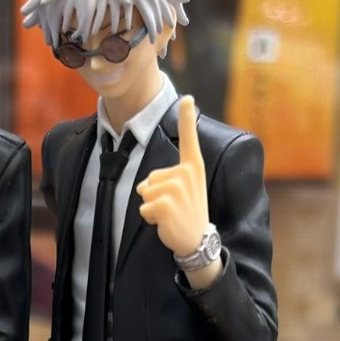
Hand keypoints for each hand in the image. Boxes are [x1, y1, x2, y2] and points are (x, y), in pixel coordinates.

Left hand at [137, 96, 212, 264]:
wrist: (197, 243)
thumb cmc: (188, 215)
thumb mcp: (185, 192)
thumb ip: (168, 179)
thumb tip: (142, 187)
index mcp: (193, 168)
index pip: (189, 139)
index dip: (187, 117)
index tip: (188, 97)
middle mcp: (187, 173)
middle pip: (150, 177)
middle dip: (153, 194)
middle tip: (174, 208)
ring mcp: (177, 188)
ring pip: (144, 191)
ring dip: (151, 207)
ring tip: (170, 215)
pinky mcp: (166, 203)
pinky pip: (143, 206)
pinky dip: (148, 218)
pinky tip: (165, 222)